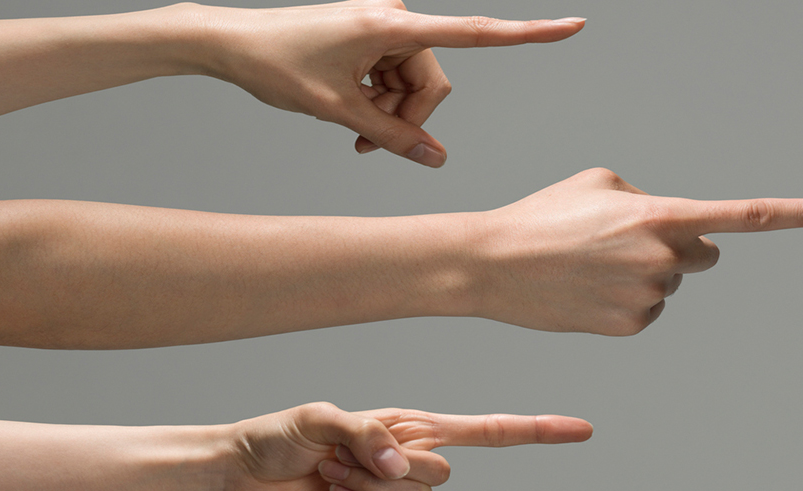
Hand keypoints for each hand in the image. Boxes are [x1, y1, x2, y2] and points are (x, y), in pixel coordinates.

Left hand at [189, 0, 585, 167]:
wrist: (228, 43)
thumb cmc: (276, 66)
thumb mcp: (338, 111)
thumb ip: (392, 138)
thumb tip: (436, 160)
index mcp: (392, 25)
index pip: (476, 32)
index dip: (529, 33)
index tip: (575, 25)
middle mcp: (395, 18)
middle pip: (435, 80)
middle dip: (408, 115)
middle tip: (366, 143)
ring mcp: (383, 26)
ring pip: (416, 83)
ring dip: (392, 111)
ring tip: (352, 131)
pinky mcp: (371, 34)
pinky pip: (396, 74)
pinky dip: (380, 99)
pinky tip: (350, 110)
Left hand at [224, 402, 592, 490]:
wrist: (237, 477)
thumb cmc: (274, 437)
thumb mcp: (319, 418)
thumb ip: (367, 433)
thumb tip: (401, 461)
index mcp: (411, 428)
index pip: (488, 431)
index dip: (536, 432)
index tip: (581, 430)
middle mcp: (410, 462)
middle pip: (440, 479)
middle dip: (388, 472)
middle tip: (341, 460)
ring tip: (329, 478)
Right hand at [466, 168, 802, 335]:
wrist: (491, 263)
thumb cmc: (548, 215)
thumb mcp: (603, 183)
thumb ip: (656, 199)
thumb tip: (684, 233)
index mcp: (663, 214)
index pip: (750, 217)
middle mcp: (665, 257)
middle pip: (706, 254)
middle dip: (682, 247)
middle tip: (626, 241)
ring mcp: (650, 295)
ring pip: (674, 283)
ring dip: (646, 273)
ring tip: (594, 264)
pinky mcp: (633, 325)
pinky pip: (652, 310)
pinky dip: (629, 300)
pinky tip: (591, 290)